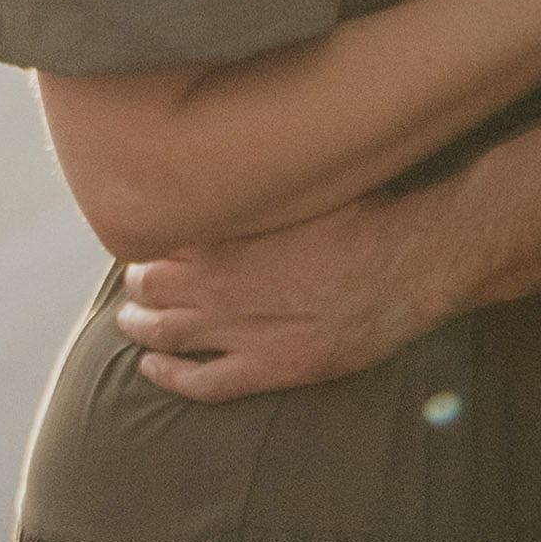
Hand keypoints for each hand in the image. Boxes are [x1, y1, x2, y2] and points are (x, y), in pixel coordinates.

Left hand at [120, 198, 439, 400]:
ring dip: (139, 326)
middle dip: (138, 282)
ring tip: (133, 320)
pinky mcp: (268, 367)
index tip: (151, 239)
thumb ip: (254, 185)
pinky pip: (200, 383)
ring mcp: (238, 328)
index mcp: (223, 232)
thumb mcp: (296, 182)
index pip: (157, 237)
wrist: (407, 263)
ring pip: (162, 332)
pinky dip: (167, 377)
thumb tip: (235, 157)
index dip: (149, 240)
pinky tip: (152, 369)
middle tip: (138, 281)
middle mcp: (218, 282)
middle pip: (149, 284)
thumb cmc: (363, 213)